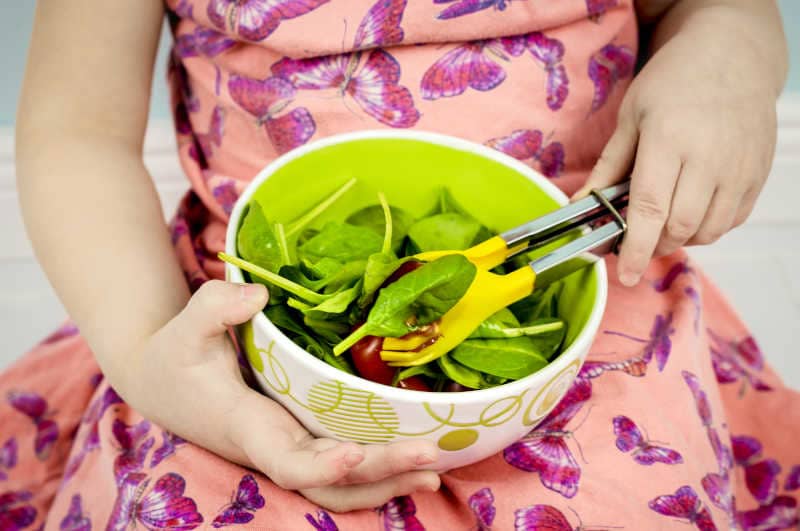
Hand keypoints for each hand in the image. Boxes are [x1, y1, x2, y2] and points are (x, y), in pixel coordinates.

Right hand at [114, 280, 439, 511]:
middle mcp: (274, 448)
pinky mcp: (300, 442)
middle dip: (381, 472)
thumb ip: (215, 306)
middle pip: (332, 482)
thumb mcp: (188, 324)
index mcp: (248, 425)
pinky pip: (342, 472)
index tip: (356, 453)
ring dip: (387, 483)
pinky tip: (414, 461)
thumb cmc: (177, 354)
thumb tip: (259, 296)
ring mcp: (290, 450)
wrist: (164, 383)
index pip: (287, 461)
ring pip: (341, 488)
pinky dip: (378, 474)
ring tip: (434, 469)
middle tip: (431, 455)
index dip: (322, 466)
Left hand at [574, 13, 778, 286]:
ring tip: (664, 221)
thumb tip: (579, 207)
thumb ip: (608, 167)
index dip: (636, 248)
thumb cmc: (673, 83)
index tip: (625, 274)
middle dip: (655, 245)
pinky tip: (691, 209)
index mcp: (670, 142)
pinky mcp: (757, 173)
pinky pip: (732, 220)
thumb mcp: (631, 118)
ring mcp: (739, 168)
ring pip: (709, 230)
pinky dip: (708, 228)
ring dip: (681, 239)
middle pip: (680, 227)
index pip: (651, 210)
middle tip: (638, 239)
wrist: (732, 56)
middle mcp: (710, 159)